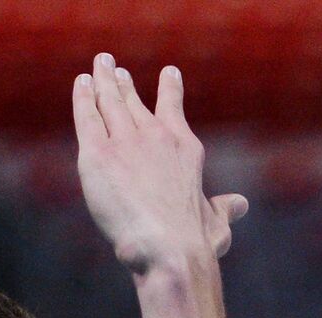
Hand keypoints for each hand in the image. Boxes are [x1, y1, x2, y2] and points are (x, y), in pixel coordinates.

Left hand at [73, 54, 246, 274]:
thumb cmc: (194, 241)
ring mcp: (126, 142)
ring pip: (109, 102)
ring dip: (102, 82)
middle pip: (134, 103)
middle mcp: (156, 137)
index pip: (173, 111)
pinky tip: (80, 84)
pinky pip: (87, 118)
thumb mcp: (216, 222)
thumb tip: (240, 205)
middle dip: (123, 85)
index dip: (169, 91)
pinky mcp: (98, 154)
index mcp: (184, 148)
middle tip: (113, 70)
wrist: (170, 246)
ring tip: (96, 67)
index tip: (168, 73)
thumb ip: (224, 209)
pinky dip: (83, 98)